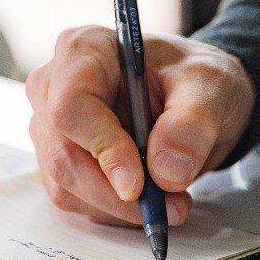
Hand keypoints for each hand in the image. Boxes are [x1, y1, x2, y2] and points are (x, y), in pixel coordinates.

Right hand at [26, 27, 253, 225]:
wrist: (192, 96)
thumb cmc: (192, 78)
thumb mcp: (211, 87)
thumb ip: (192, 124)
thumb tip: (165, 172)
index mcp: (84, 50)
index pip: (70, 106)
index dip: (102, 149)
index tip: (138, 185)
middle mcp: (53, 86)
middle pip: (62, 154)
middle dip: (115, 193)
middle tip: (169, 206)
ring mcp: (49, 125)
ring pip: (65, 184)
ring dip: (117, 206)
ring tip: (168, 200)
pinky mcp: (56, 158)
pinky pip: (73, 198)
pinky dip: (112, 210)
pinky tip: (145, 197)